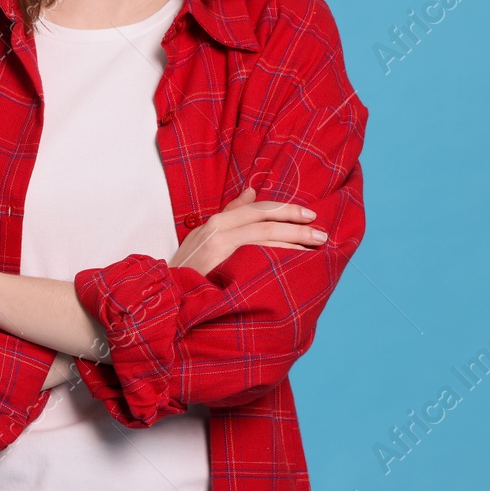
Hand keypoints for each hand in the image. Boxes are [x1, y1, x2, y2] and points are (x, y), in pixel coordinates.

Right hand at [171, 186, 327, 276]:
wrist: (167, 299)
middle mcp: (218, 229)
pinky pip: (257, 256)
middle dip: (297, 224)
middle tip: (322, 233)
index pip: (258, 209)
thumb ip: (231, 215)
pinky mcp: (221, 265)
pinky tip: (297, 261)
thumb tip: (251, 192)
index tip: (309, 215)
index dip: (286, 210)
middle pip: (265, 220)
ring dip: (295, 240)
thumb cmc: (187, 272)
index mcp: (216, 222)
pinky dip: (280, 256)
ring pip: (265, 236)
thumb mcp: (204, 239)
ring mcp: (219, 246)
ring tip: (316, 246)